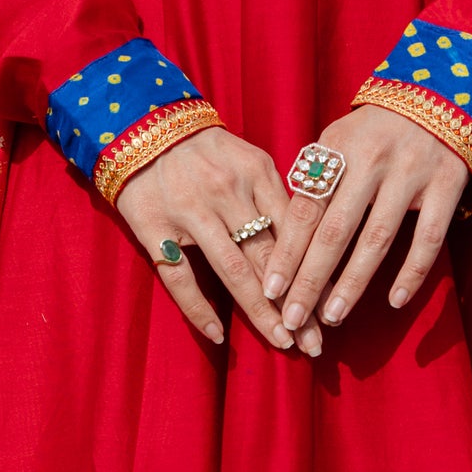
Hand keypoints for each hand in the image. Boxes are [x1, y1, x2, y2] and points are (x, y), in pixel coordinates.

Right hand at [117, 128, 320, 354]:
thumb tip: (314, 244)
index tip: (328, 310)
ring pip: (233, 271)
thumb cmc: (208, 152)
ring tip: (282, 342)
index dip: (313, 274)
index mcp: (257, 175)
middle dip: (295, 304)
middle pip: (269, 258)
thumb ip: (279, 198)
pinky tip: (218, 335)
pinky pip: (180, 278)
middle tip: (314, 343)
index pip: (294, 232)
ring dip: (260, 312)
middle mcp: (227, 193)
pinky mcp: (155, 228)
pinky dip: (199, 309)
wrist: (143, 127)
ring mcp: (190, 212)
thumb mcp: (251, 161)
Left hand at [263, 108, 469, 347]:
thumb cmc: (377, 129)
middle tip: (292, 318)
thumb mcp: (339, 139)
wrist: (442, 94)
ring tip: (332, 317)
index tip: (270, 291)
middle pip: (334, 231)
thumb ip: (315, 178)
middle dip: (310, 279)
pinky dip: (412, 272)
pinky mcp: (447, 184)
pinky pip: (428, 238)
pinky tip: (395, 301)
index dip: (287, 253)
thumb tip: (284, 232)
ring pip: (376, 239)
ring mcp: (411, 172)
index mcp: (338, 149)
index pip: (305, 210)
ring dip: (352, 283)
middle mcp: (372, 160)